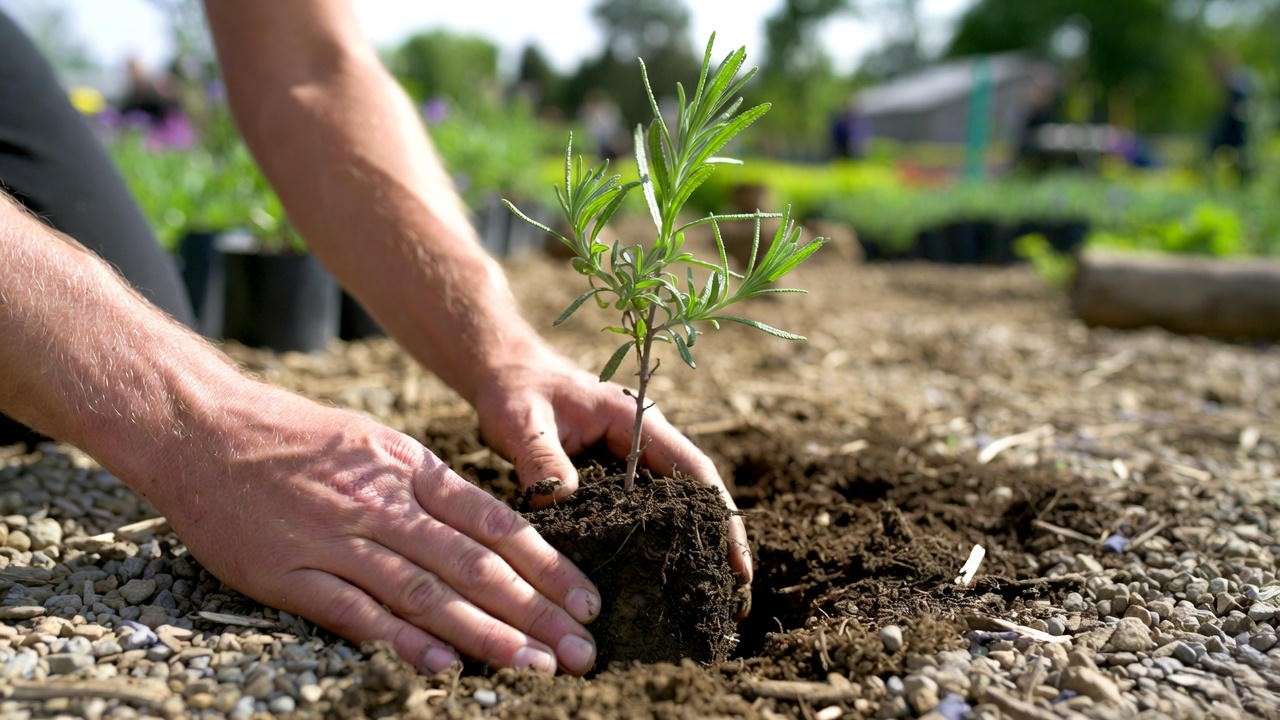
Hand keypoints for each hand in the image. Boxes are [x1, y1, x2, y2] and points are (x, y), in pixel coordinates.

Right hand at [145, 385, 600, 674]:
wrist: (203, 429)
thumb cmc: (296, 437)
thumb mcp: (376, 443)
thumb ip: (430, 486)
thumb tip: (490, 527)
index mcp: (410, 470)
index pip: (496, 524)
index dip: (547, 566)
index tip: (586, 600)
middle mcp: (384, 505)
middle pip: (475, 565)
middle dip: (536, 611)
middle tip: (583, 650)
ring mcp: (338, 541)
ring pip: (427, 593)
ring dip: (487, 634)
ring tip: (536, 666)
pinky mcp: (291, 574)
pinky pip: (357, 613)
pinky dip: (404, 641)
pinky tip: (446, 666)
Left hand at [472, 349, 752, 584]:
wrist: (505, 373)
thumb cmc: (516, 391)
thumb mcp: (524, 423)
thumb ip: (543, 462)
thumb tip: (563, 507)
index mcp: (636, 420)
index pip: (693, 469)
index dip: (720, 516)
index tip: (738, 563)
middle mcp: (644, 440)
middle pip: (695, 493)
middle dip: (719, 540)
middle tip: (735, 597)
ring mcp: (630, 458)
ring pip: (672, 505)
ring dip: (692, 544)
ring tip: (709, 598)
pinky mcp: (612, 476)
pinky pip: (641, 512)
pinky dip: (655, 541)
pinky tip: (658, 579)